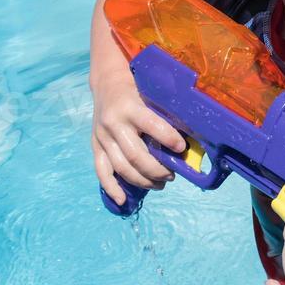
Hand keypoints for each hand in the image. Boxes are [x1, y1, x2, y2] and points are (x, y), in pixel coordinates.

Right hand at [91, 72, 185, 205]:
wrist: (107, 84)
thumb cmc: (137, 89)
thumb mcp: (151, 94)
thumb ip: (164, 113)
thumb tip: (190, 137)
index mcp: (130, 107)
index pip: (152, 126)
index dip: (169, 140)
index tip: (182, 149)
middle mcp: (114, 123)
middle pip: (136, 155)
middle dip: (157, 170)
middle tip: (172, 175)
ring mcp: (102, 136)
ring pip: (122, 167)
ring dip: (143, 181)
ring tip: (160, 184)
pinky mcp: (95, 145)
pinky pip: (101, 171)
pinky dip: (111, 188)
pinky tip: (123, 200)